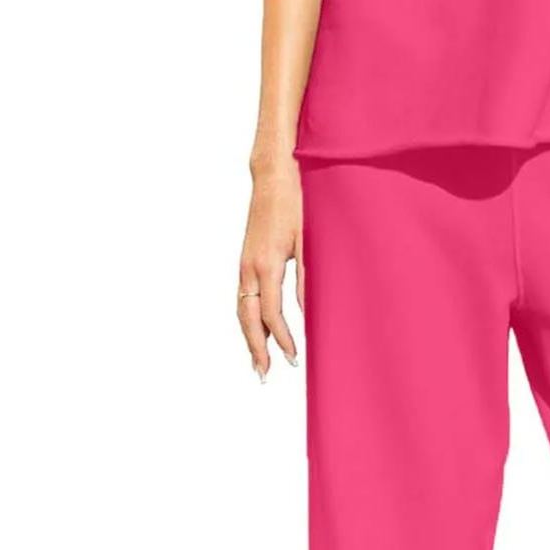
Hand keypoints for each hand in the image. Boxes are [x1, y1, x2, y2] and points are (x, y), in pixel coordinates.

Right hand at [238, 157, 303, 376]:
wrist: (273, 175)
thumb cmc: (296, 203)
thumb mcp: (309, 240)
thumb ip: (308, 276)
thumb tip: (309, 310)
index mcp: (266, 264)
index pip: (272, 313)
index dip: (282, 339)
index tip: (294, 358)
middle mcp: (249, 268)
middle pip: (248, 319)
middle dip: (256, 348)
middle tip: (264, 374)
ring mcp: (244, 264)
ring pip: (241, 310)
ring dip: (249, 337)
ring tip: (258, 361)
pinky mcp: (245, 260)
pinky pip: (242, 297)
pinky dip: (248, 318)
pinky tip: (257, 329)